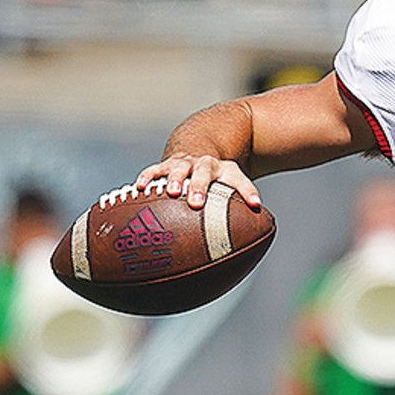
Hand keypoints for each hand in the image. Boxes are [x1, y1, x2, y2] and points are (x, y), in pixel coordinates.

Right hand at [134, 154, 260, 210]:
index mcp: (226, 170)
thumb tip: (248, 246)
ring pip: (180, 168)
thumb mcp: (230, 186)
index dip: (248, 192)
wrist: (197, 149)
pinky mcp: (166, 164)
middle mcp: (205, 164)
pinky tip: (139, 188)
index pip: (240, 180)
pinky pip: (155, 169)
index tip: (255, 205)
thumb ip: (238, 209)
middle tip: (196, 203)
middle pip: (205, 172)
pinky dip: (148, 177)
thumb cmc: (215, 180)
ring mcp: (185, 163)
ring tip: (172, 192)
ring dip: (176, 179)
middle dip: (200, 186)